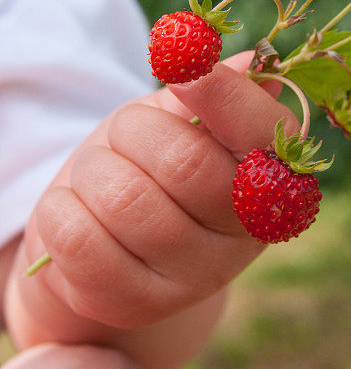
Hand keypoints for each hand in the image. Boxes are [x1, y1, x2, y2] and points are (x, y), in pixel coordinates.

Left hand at [19, 52, 297, 328]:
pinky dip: (62, 209)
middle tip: (126, 133)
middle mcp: (246, 236)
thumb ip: (212, 88)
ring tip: (101, 176)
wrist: (108, 233)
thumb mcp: (178, 116)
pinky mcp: (137, 305)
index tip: (184, 71)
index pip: (266, 133)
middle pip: (185, 162)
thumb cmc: (147, 161)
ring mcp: (195, 279)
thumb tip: (256, 63)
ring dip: (94, 170)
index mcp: (269, 178)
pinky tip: (80, 214)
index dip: (224, 95)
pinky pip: (78, 237)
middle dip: (135, 131)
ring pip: (123, 197)